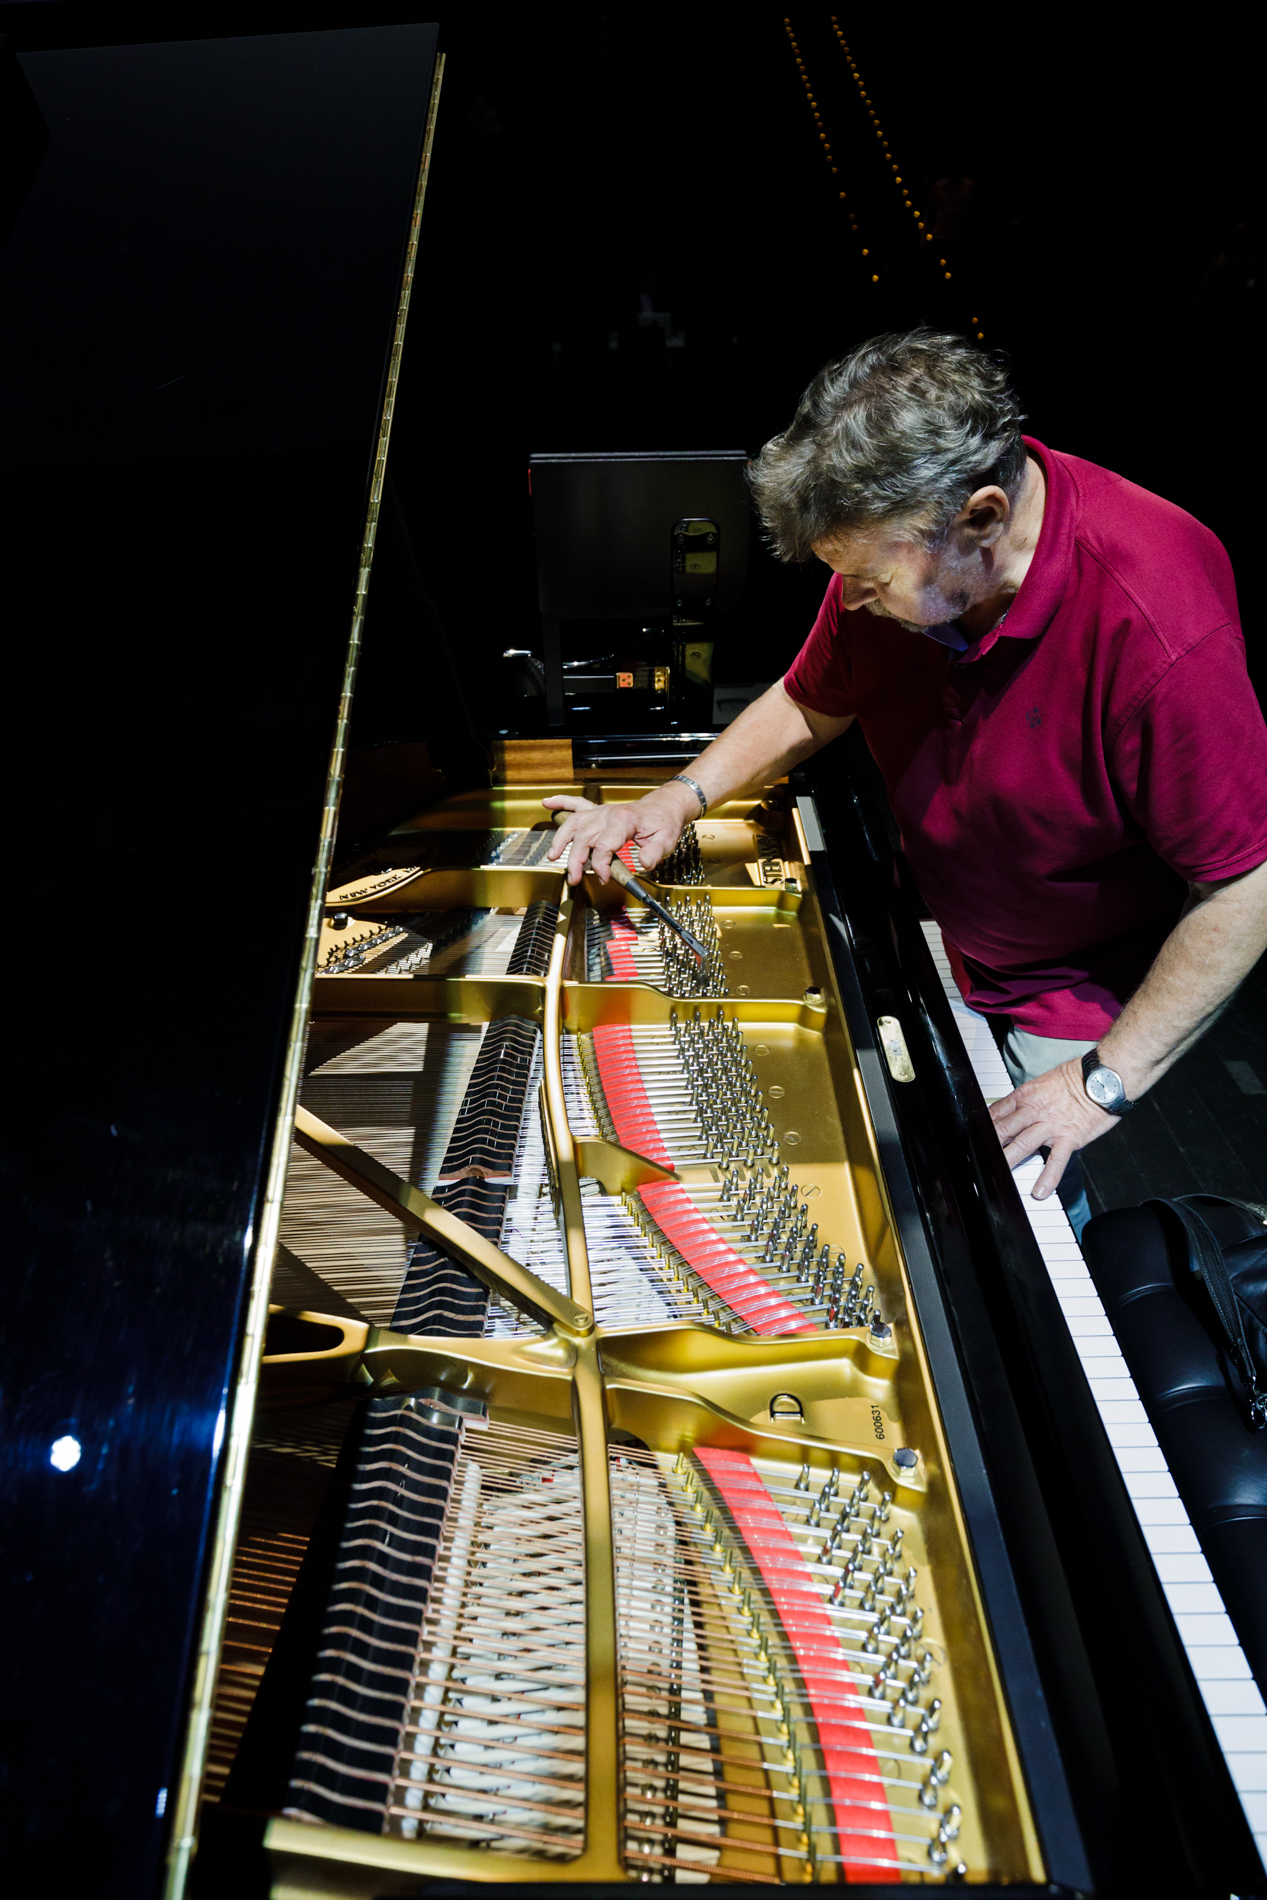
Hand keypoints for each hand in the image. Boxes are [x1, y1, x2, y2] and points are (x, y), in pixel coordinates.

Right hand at [543, 785, 695, 885]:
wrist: (665, 807)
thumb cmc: (664, 823)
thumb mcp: (666, 840)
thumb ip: (655, 853)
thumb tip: (644, 864)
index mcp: (623, 821)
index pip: (604, 845)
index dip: (601, 865)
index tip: (603, 878)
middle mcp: (608, 815)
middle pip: (584, 837)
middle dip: (575, 860)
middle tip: (573, 878)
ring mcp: (601, 812)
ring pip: (574, 823)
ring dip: (561, 838)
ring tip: (553, 855)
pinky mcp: (599, 811)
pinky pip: (577, 803)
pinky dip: (561, 801)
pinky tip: (549, 803)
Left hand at [988, 1056, 1117, 1198]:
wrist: (1104, 1078)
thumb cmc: (1078, 1077)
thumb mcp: (1045, 1081)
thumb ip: (1029, 1097)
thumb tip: (1015, 1108)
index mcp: (1027, 1094)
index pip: (997, 1110)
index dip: (983, 1124)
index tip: (974, 1135)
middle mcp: (1035, 1110)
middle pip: (1004, 1129)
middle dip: (989, 1143)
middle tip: (977, 1156)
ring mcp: (1051, 1125)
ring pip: (1022, 1144)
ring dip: (1007, 1160)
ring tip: (996, 1175)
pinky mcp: (1070, 1138)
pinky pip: (1056, 1161)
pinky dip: (1048, 1177)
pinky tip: (1039, 1191)